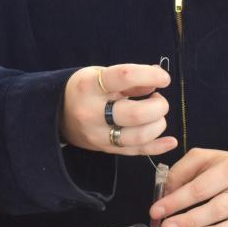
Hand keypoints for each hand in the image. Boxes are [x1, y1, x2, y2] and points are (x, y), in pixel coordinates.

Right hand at [60, 64, 176, 155]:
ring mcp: (98, 134)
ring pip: (138, 137)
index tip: (164, 79)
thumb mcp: (100, 74)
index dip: (150, 76)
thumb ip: (129, 78)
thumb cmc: (84, 90)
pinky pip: (135, 152)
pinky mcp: (105, 149)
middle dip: (158, 107)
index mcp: (90, 86)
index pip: (124, 77)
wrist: (56, 114)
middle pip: (135, 114)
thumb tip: (157, 79)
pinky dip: (157, 147)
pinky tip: (170, 141)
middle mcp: (92, 112)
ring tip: (155, 115)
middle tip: (158, 100)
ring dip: (157, 125)